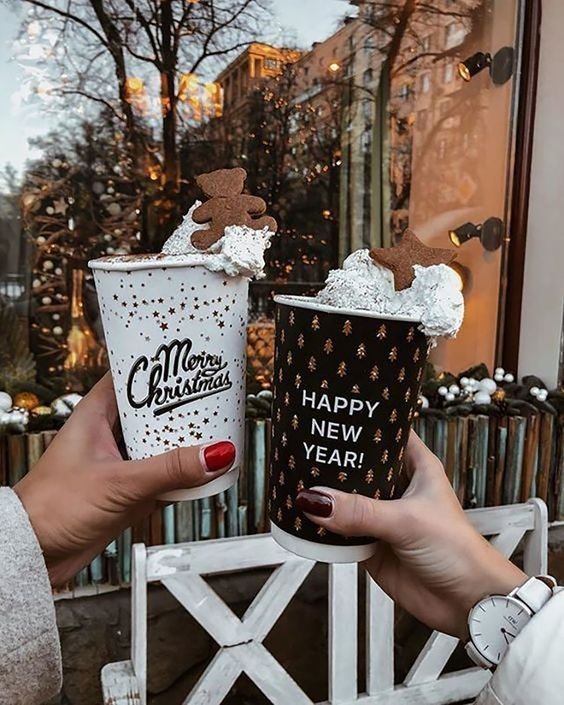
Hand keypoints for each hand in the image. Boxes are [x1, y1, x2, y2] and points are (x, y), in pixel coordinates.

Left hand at [14, 374, 234, 587]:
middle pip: (153, 409)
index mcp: (96, 414)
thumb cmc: (50, 508)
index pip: (131, 375)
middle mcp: (109, 434)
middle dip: (182, 405)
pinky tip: (201, 471)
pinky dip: (182, 472)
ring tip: (215, 431)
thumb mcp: (119, 482)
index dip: (159, 364)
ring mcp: (120, 462)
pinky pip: (164, 474)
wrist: (36, 554)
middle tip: (212, 397)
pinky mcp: (129, 489)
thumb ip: (169, 470)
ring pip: (160, 442)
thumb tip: (214, 454)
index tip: (189, 358)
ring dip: (184, 441)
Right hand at [296, 432, 525, 638]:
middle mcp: (396, 487)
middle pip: (358, 464)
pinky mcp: (369, 544)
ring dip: (324, 494)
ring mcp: (381, 515)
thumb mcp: (407, 521)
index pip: (385, 431)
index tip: (332, 411)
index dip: (362, 421)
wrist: (466, 603)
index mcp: (415, 466)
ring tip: (292, 477)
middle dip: (333, 458)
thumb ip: (360, 511)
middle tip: (300, 446)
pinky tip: (301, 517)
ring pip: (344, 498)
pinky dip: (322, 526)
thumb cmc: (458, 551)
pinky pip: (339, 531)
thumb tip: (316, 500)